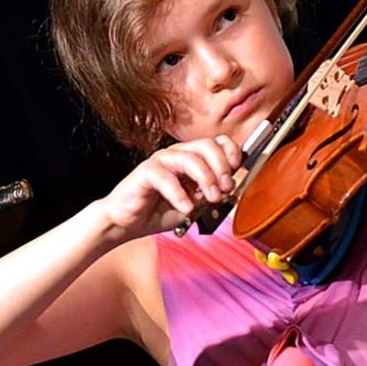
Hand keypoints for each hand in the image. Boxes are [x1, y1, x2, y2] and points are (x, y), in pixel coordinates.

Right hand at [101, 135, 241, 238]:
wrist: (128, 223)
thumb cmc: (159, 211)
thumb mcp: (196, 205)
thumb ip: (212, 194)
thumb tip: (232, 186)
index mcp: (192, 158)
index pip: (218, 142)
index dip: (231, 153)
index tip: (237, 171)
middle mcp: (178, 155)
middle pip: (207, 145)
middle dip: (222, 166)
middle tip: (225, 188)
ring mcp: (162, 161)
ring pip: (190, 158)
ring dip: (206, 179)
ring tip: (211, 198)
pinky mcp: (145, 172)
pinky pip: (166, 177)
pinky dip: (179, 193)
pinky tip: (186, 207)